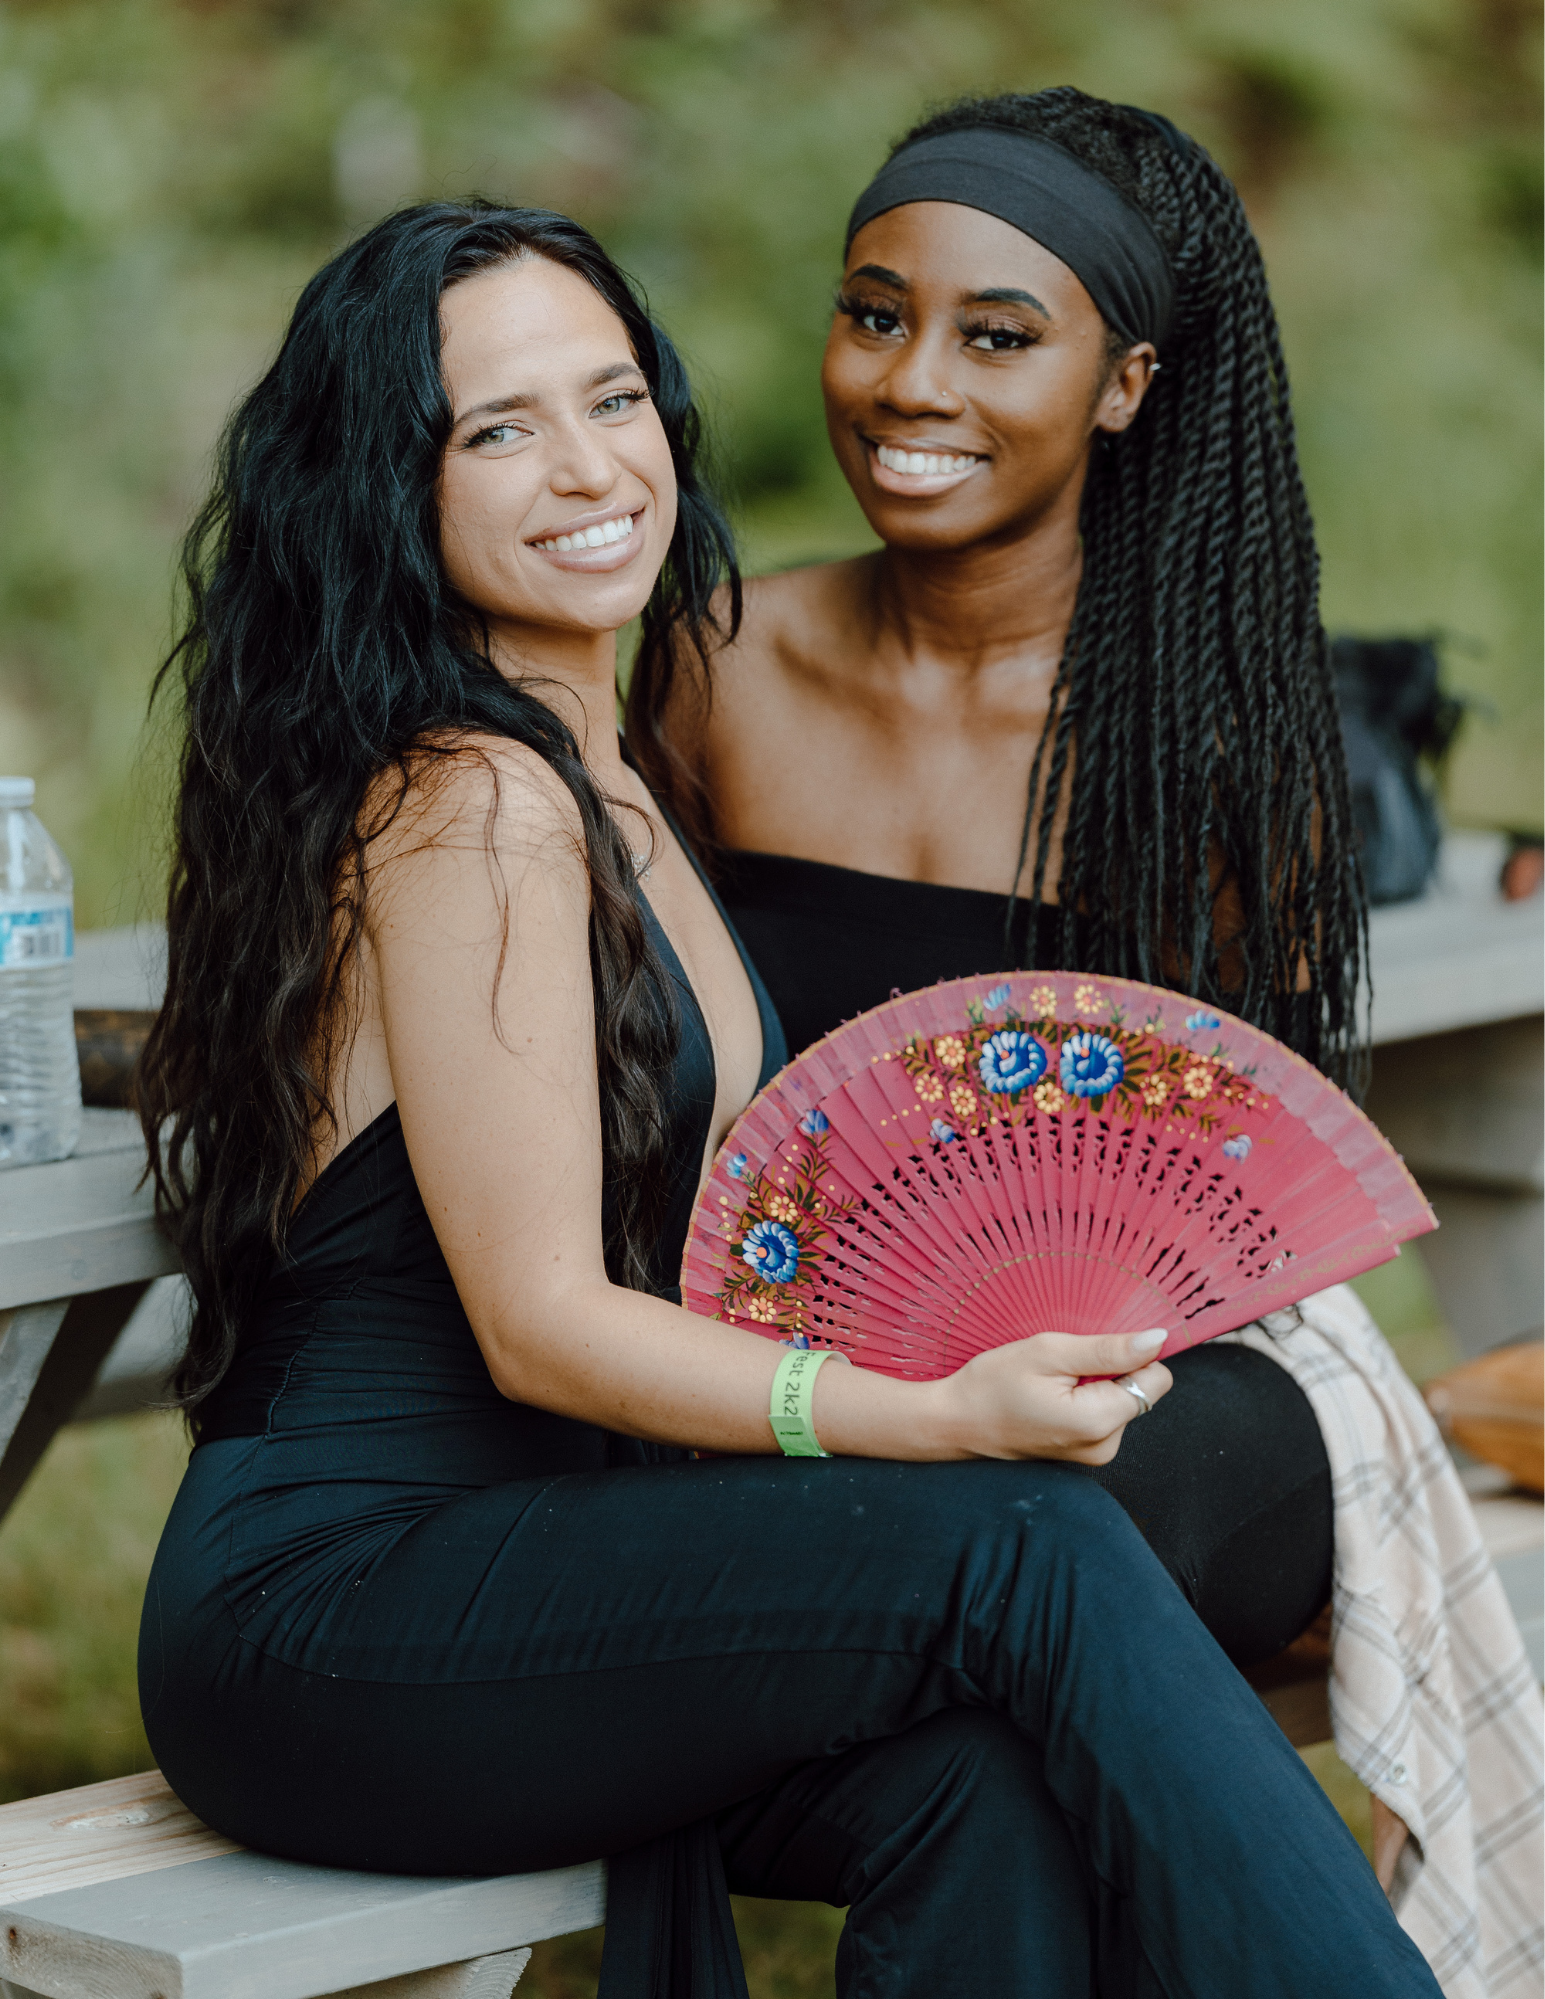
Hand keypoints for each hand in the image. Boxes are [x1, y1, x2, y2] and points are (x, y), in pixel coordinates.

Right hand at [931, 1329, 1171, 1464]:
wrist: (955, 1422)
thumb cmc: (993, 1385)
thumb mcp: (1048, 1352)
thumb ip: (1108, 1349)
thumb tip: (1158, 1340)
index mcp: (1100, 1421)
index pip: (1156, 1378)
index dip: (1130, 1355)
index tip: (1093, 1350)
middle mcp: (1106, 1445)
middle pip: (1140, 1389)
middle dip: (1109, 1370)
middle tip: (1063, 1369)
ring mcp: (1095, 1454)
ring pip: (1122, 1400)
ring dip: (1095, 1384)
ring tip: (1053, 1384)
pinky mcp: (1085, 1453)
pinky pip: (1104, 1413)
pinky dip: (1086, 1399)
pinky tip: (1052, 1397)